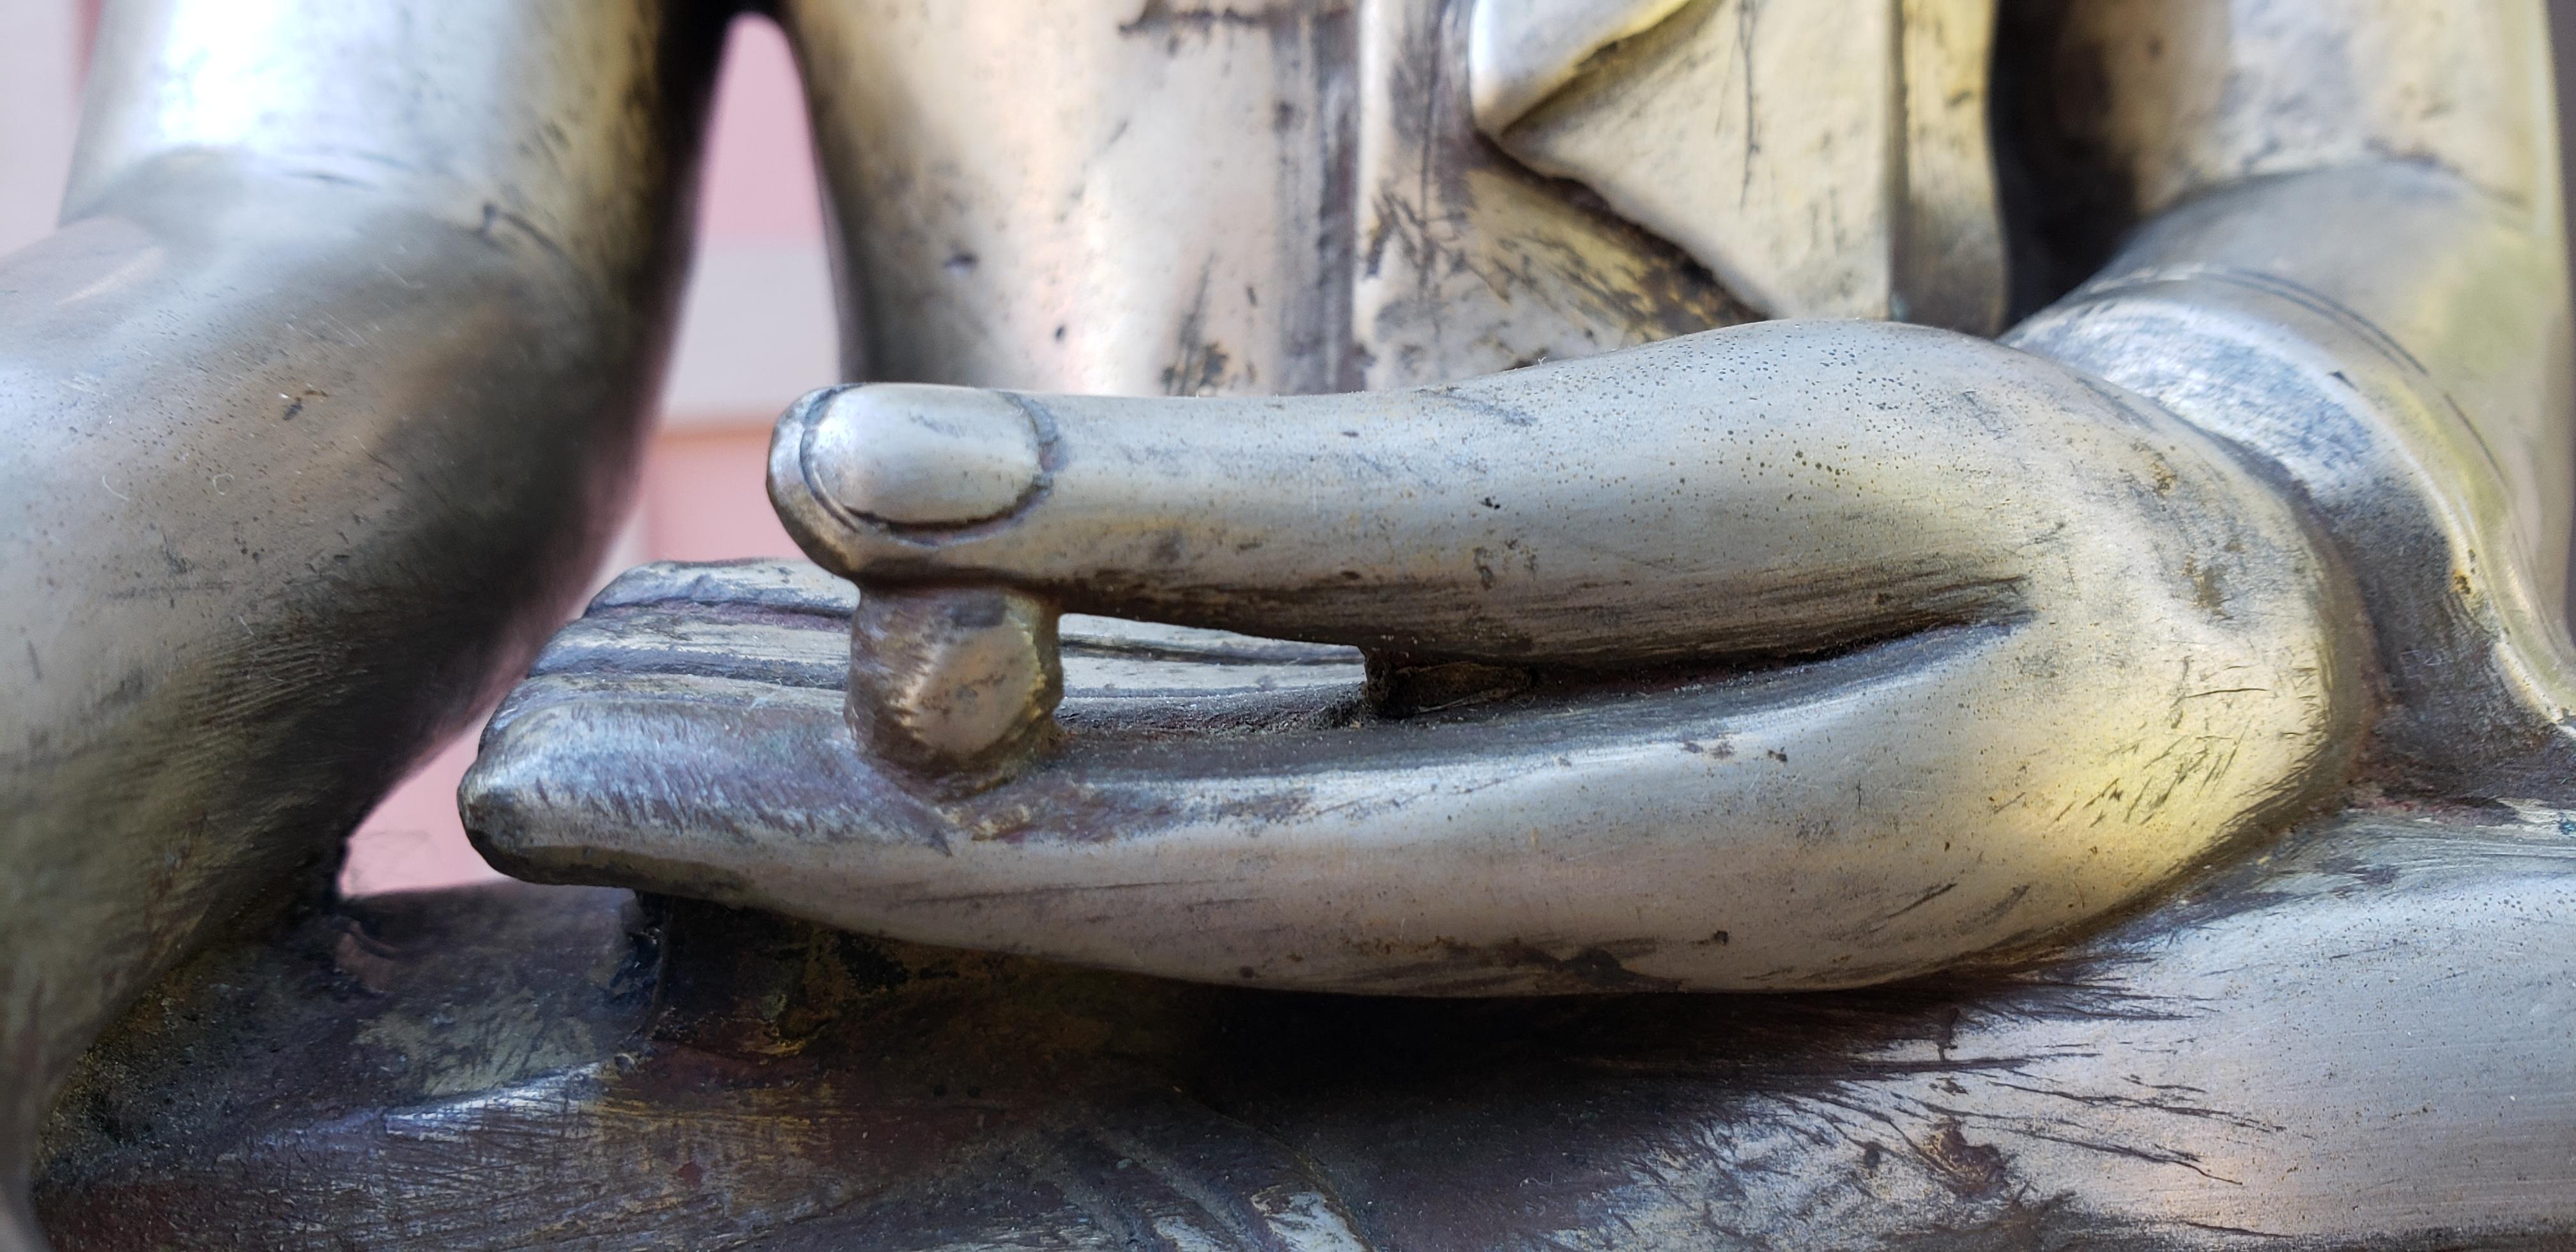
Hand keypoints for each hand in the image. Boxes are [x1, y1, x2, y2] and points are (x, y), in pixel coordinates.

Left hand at [468, 319, 2359, 993]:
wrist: (2174, 672)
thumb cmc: (1991, 534)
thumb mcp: (1747, 485)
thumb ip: (1386, 533)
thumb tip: (1016, 549)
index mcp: (1641, 852)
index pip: (1221, 802)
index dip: (972, 707)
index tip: (722, 602)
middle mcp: (1519, 932)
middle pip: (1118, 884)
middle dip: (829, 835)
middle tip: (545, 762)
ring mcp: (1488, 928)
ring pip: (1134, 871)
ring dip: (881, 825)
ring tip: (640, 734)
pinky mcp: (1479, 878)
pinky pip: (1210, 840)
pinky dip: (1028, 783)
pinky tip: (877, 717)